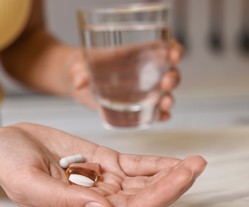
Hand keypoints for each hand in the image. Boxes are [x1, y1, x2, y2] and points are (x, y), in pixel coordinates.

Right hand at [0, 123, 205, 206]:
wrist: (6, 145)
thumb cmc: (10, 166)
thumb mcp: (29, 184)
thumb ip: (66, 201)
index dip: (159, 196)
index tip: (181, 177)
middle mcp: (100, 199)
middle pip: (145, 197)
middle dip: (173, 183)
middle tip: (197, 165)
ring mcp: (104, 180)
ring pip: (145, 181)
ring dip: (170, 173)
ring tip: (196, 161)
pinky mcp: (104, 161)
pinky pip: (135, 165)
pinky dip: (155, 163)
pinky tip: (175, 160)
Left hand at [68, 40, 182, 120]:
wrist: (75, 80)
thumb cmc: (81, 65)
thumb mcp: (78, 64)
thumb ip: (79, 71)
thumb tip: (80, 81)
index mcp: (136, 54)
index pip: (163, 48)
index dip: (174, 50)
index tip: (174, 54)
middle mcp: (144, 72)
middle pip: (169, 72)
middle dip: (173, 77)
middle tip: (165, 83)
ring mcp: (141, 91)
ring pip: (165, 94)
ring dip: (169, 98)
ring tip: (165, 103)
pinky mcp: (135, 107)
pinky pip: (153, 112)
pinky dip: (161, 115)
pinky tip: (161, 117)